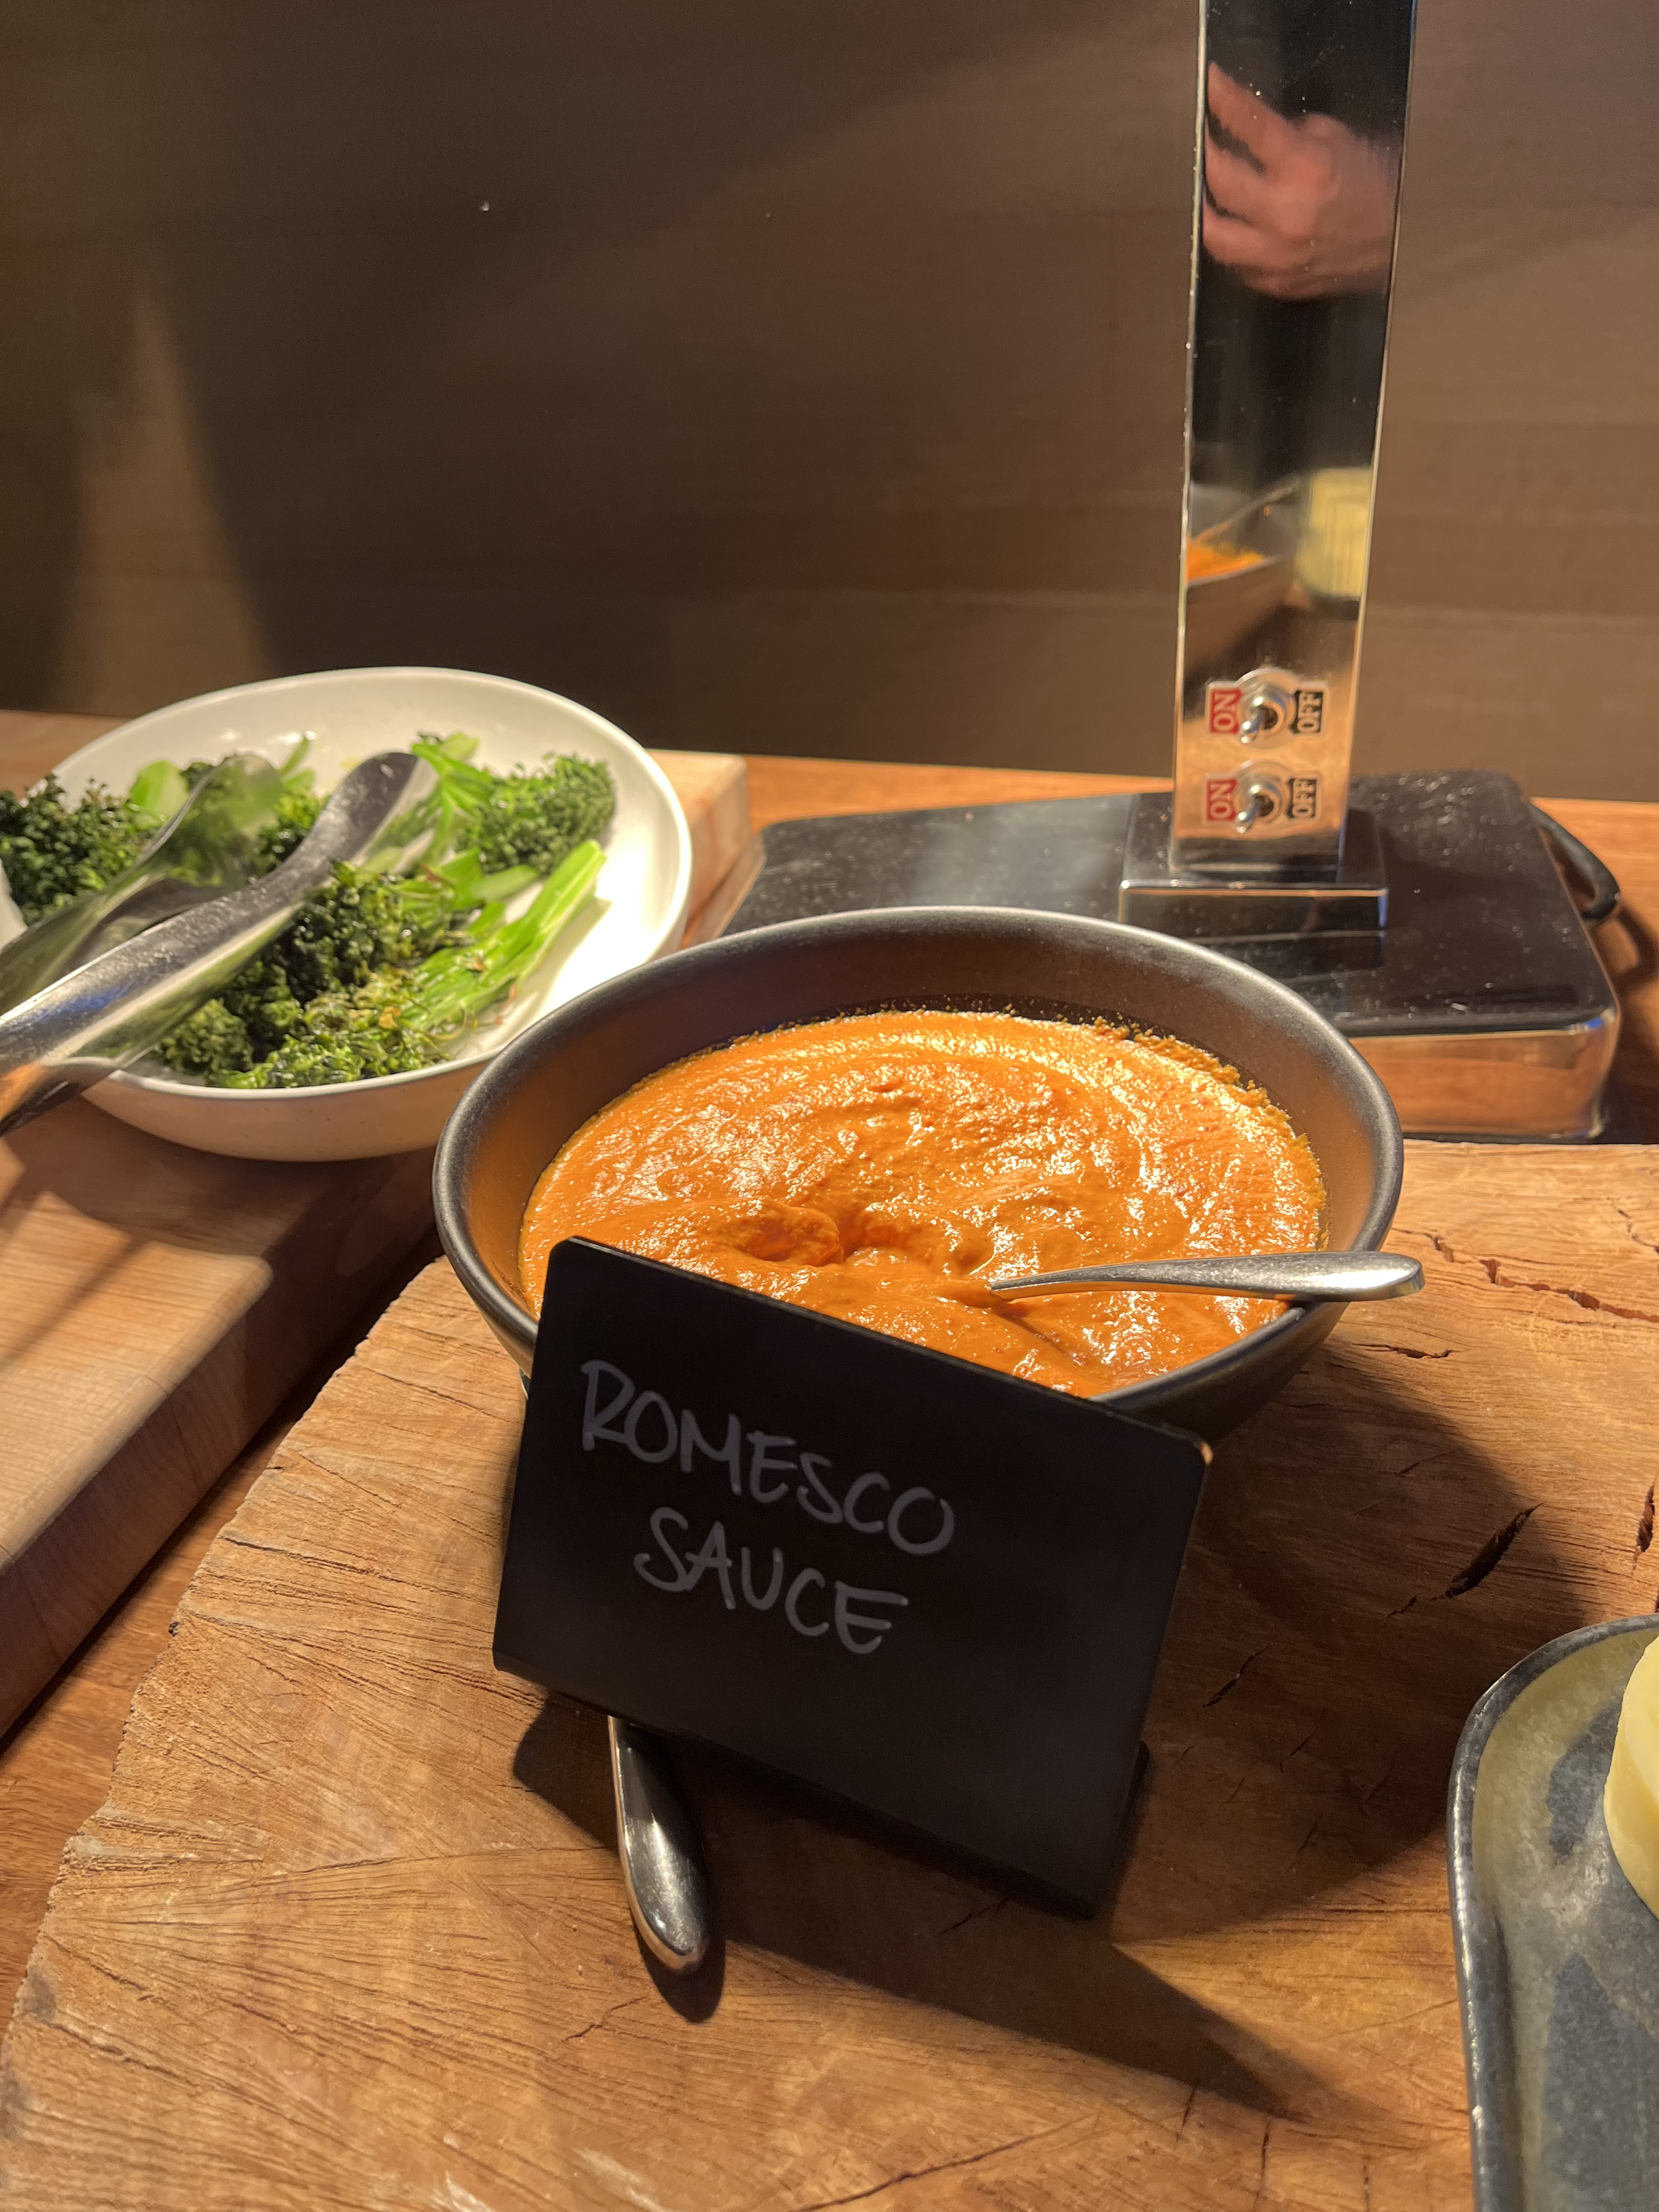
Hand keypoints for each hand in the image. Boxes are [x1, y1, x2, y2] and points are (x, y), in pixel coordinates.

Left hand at [1202, 65, 1398, 300]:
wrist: (1400, 242)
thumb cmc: (1377, 186)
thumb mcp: (1342, 141)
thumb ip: (1294, 134)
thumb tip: (1258, 134)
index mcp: (1307, 169)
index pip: (1252, 127)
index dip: (1225, 102)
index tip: (1209, 86)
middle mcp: (1285, 214)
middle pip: (1220, 181)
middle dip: (1208, 154)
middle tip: (1206, 141)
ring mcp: (1277, 255)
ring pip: (1215, 233)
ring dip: (1207, 209)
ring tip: (1208, 192)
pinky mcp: (1275, 283)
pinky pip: (1236, 265)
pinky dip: (1232, 242)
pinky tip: (1235, 228)